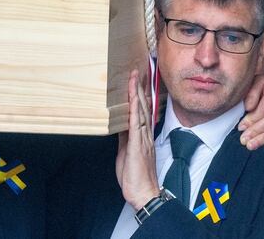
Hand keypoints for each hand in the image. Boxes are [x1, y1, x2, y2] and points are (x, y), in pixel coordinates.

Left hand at [116, 70, 158, 209]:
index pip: (141, 111)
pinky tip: (134, 98)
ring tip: (134, 77)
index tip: (136, 80)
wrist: (143, 193)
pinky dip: (135, 109)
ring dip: (137, 93)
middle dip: (139, 88)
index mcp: (142, 136)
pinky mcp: (138, 145)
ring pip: (140, 111)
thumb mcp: (125, 152)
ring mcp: (143, 138)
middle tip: (137, 70)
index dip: (139, 94)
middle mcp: (145, 134)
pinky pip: (136, 123)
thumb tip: (119, 124)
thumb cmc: (135, 176)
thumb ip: (124, 137)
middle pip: (143, 106)